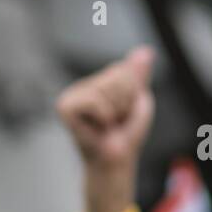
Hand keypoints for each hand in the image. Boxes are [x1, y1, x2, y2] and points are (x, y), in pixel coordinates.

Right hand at [55, 46, 154, 211]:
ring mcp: (71, 95)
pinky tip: (98, 127)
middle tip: (116, 120)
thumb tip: (146, 51)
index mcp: (97, 82)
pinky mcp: (65, 107)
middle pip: (116, 76)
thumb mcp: (137, 100)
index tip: (123, 111)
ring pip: (107, 88)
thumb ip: (138, 75)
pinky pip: (95, 101)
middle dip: (125, 101)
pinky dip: (103, 115)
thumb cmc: (126, 134)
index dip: (132, 92)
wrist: (116, 160)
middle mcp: (81, 86)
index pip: (122, 69)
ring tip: (108, 125)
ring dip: (116, 110)